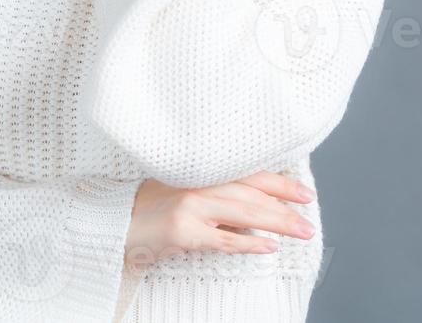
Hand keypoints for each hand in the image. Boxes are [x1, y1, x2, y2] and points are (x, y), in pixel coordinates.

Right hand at [124, 171, 316, 265]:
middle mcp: (195, 185)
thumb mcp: (179, 191)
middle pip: (250, 193)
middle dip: (284, 205)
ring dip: (277, 223)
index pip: (246, 173)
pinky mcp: (182, 232)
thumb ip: (212, 194)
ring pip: (243, 213)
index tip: (304, 193)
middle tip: (309, 217)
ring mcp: (188, 208)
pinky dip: (248, 245)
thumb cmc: (146, 209)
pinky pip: (223, 240)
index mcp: (197, 173)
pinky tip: (268, 248)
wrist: (111, 224)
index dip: (278, 182)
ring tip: (301, 232)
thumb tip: (254, 209)